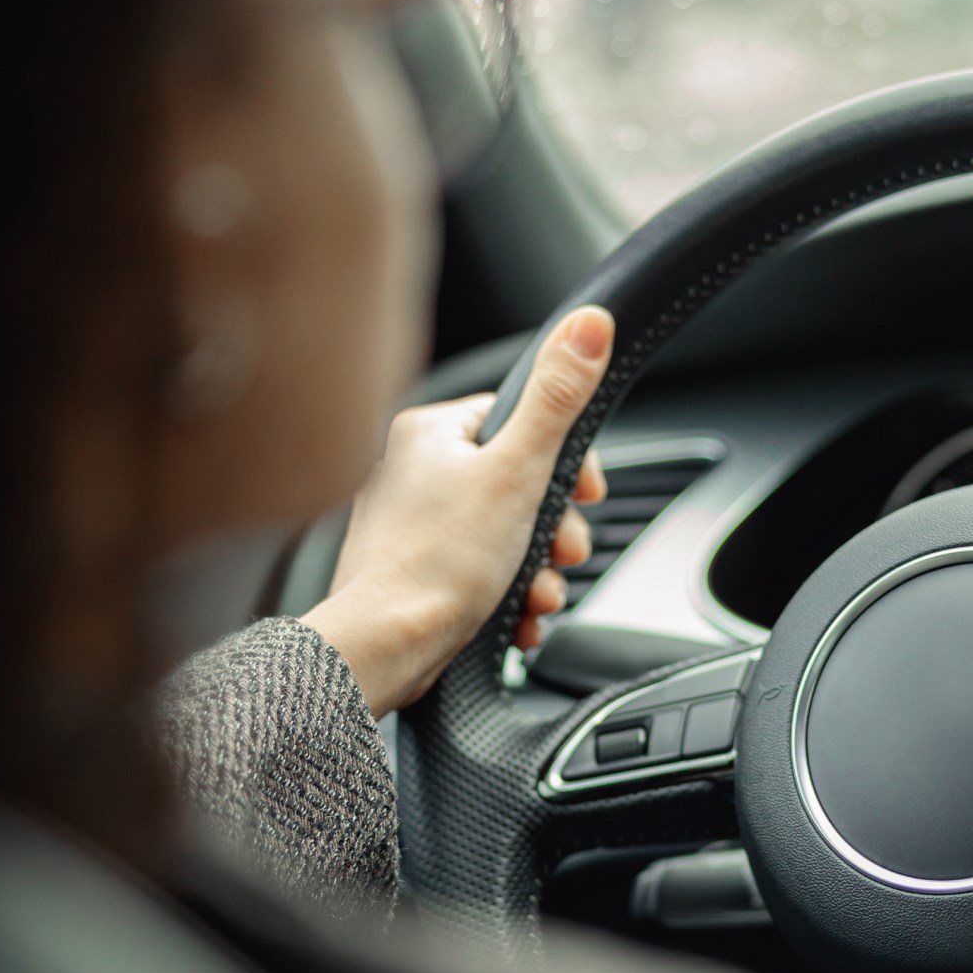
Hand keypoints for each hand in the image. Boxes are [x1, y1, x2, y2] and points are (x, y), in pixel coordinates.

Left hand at [301, 306, 612, 716]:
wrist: (384, 648)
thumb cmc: (436, 564)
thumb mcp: (518, 471)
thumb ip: (558, 398)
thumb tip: (588, 325)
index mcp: (431, 432)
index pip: (522, 421)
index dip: (567, 463)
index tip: (586, 495)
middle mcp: (415, 472)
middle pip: (520, 485)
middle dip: (556, 530)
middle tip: (565, 553)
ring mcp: (414, 526)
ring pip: (506, 536)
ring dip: (539, 570)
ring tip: (539, 596)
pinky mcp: (417, 574)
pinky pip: (482, 575)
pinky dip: (509, 598)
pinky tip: (517, 618)